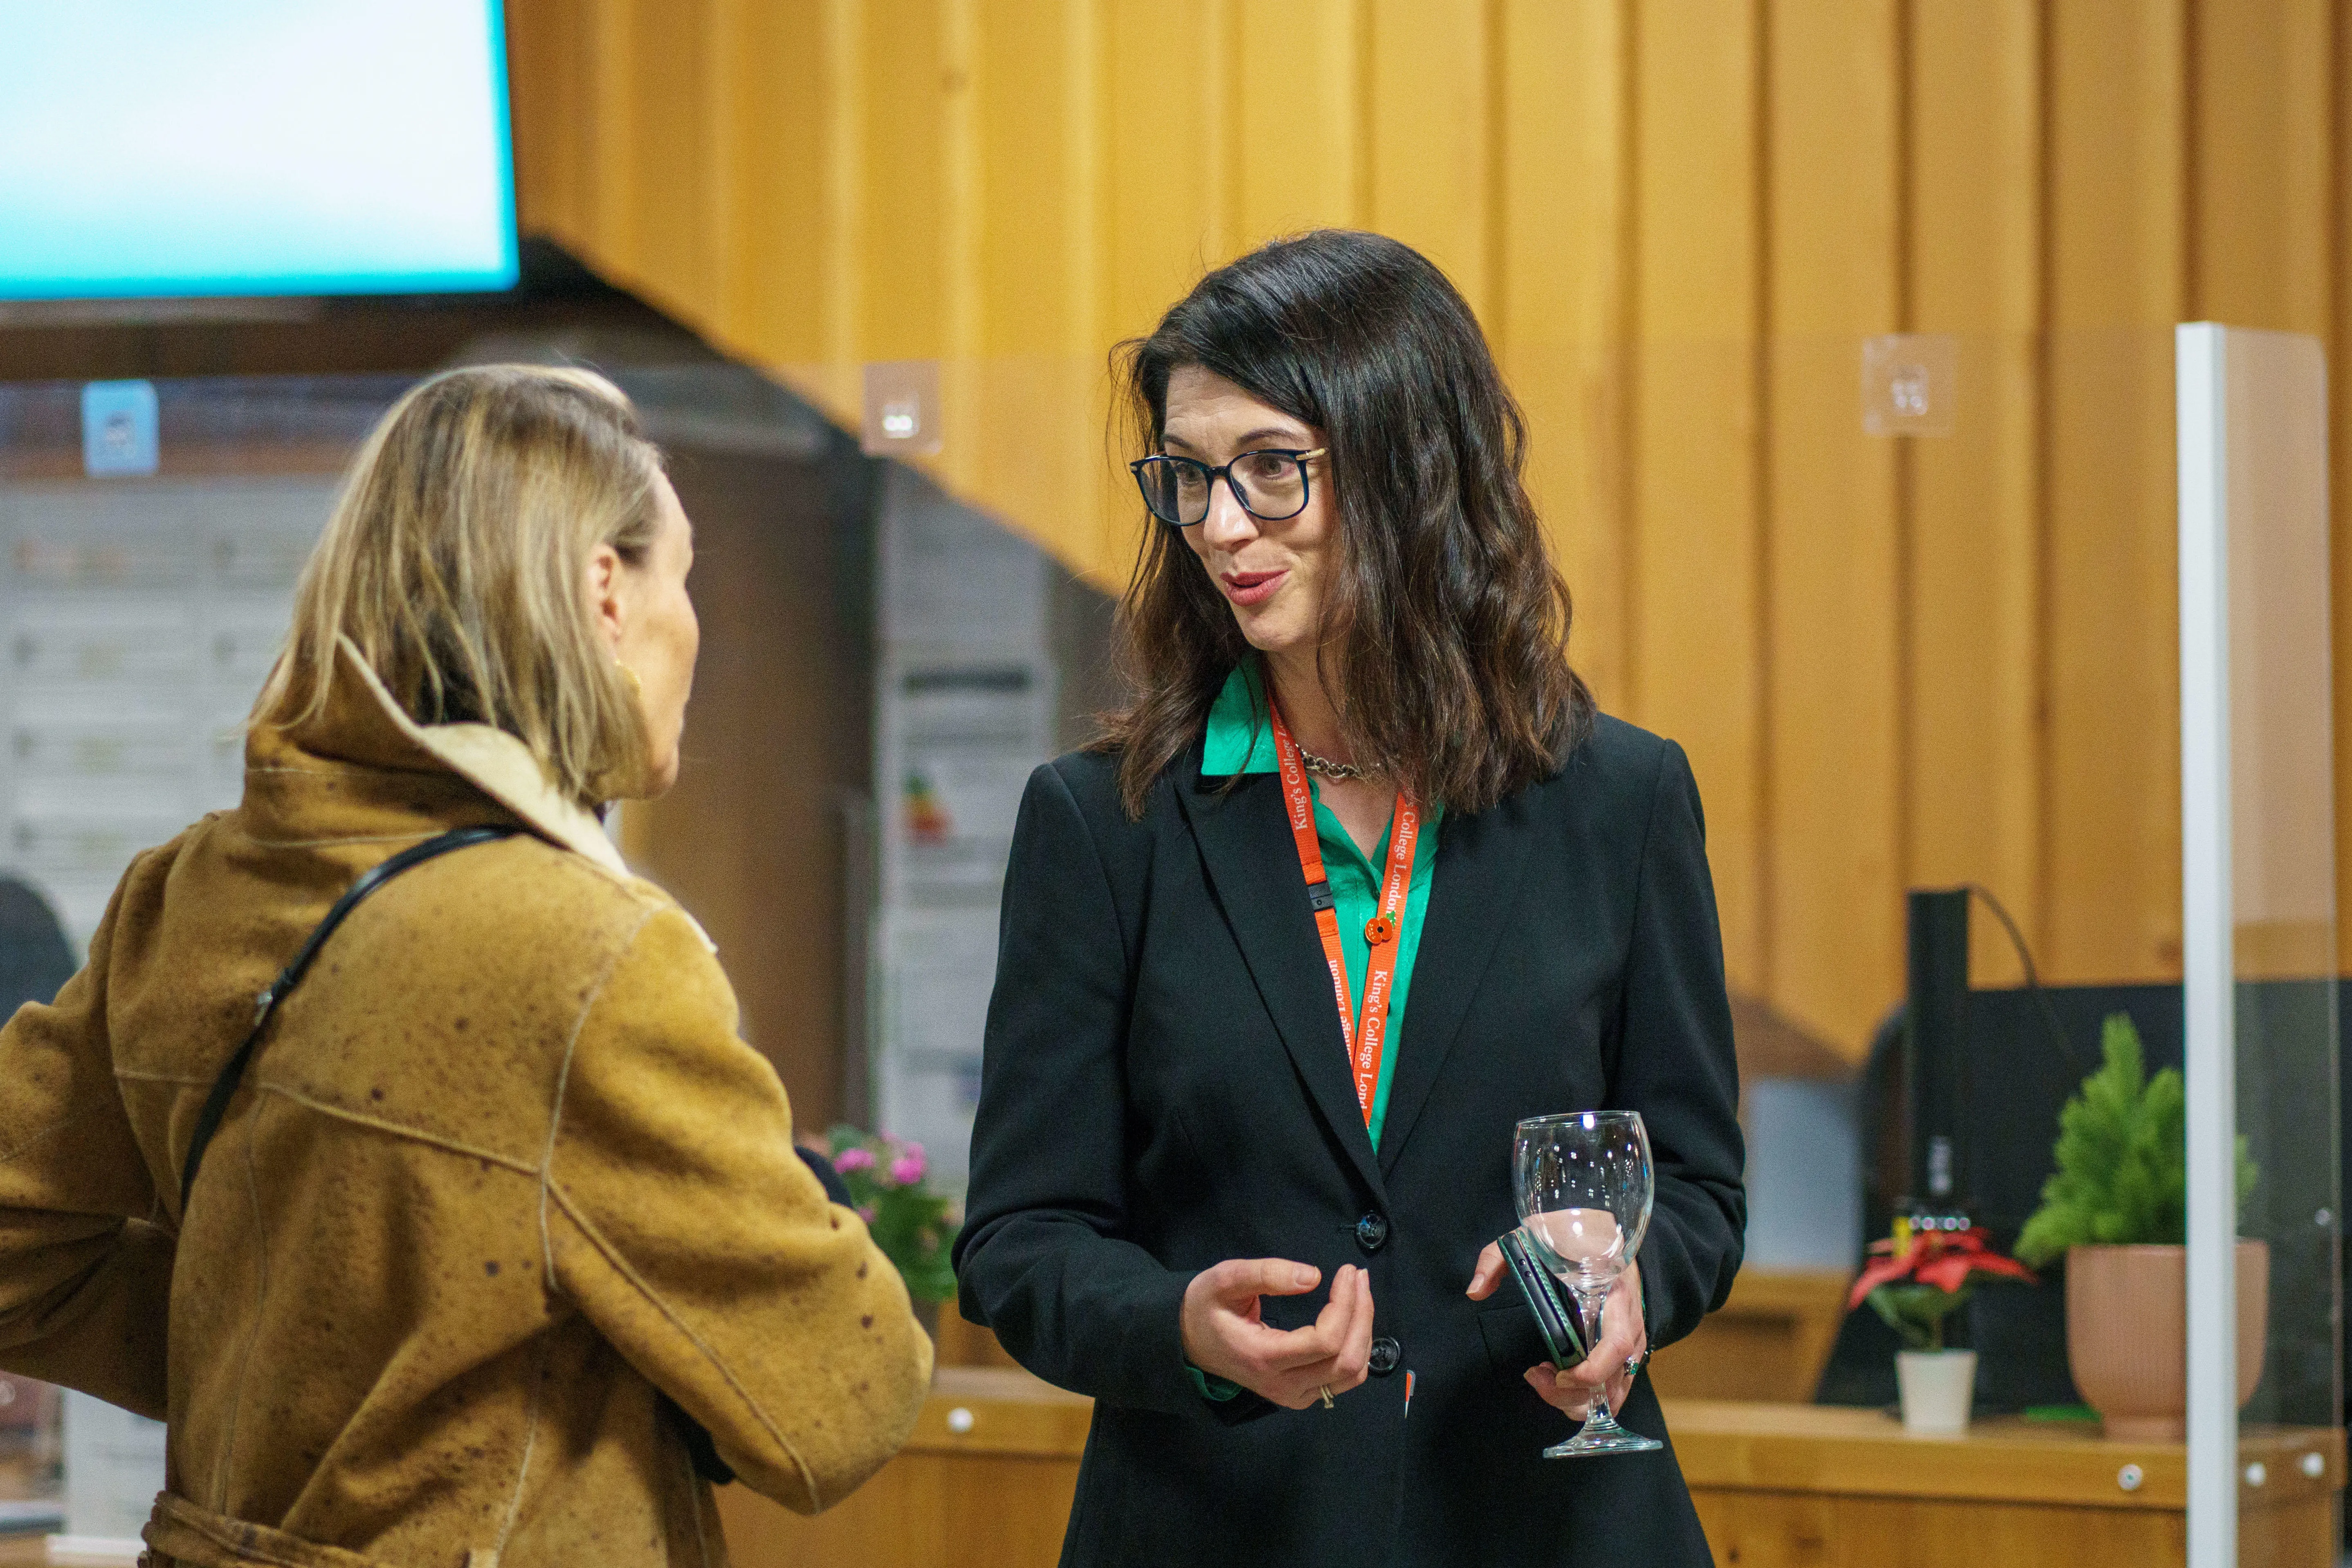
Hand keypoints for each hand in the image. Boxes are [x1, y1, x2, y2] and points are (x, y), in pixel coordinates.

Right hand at [1180, 1259, 1374, 1410]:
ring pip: (1352, 1373)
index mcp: (1264, 1358)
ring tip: (1359, 1293)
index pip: (1325, 1341)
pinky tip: (1352, 1320)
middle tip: (1358, 1277)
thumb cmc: (1205, 1308)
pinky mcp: (1301, 1395)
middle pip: (1346, 1359)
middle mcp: (1284, 1385)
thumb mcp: (1225, 1280)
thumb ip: (1266, 1274)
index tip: (1347, 1271)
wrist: (1189, 1343)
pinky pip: (1345, 1379)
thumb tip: (1314, 1276)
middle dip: (1362, 1314)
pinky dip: (1357, 1348)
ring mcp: (1294, 1395)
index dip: (1345, 1305)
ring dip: (1364, 1331)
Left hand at [1467, 1246, 1647, 1418]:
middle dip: (1573, 1395)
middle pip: (1613, 1379)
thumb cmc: (1570, 1239)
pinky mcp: (1626, 1352)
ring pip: (1615, 1391)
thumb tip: (1475, 1291)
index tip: (1557, 1374)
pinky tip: (1561, 1381)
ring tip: (1544, 1378)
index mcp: (1614, 1295)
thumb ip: (1498, 1259)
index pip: (1617, 1344)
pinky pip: (1616, 1388)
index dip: (1590, 1370)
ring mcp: (1632, 1341)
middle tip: (1537, 1378)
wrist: (1606, 1235)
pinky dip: (1588, 1398)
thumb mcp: (1531, 1238)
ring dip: (1578, 1400)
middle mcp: (1630, 1324)